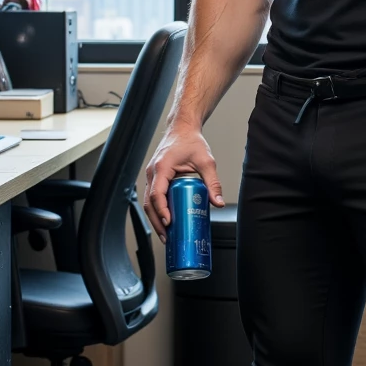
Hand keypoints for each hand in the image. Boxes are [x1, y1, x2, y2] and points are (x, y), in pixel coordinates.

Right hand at [144, 123, 224, 239]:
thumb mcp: (206, 161)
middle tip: (167, 236)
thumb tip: (217, 202)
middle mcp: (153, 173)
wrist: (182, 129)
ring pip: (148, 202)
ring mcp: (152, 175)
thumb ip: (212, 182)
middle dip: (157, 222)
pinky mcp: (155, 178)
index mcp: (162, 168)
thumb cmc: (190, 141)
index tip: (169, 222)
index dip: (162, 210)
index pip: (157, 194)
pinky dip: (157, 210)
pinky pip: (152, 197)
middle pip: (149, 203)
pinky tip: (166, 221)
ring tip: (166, 233)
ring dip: (155, 219)